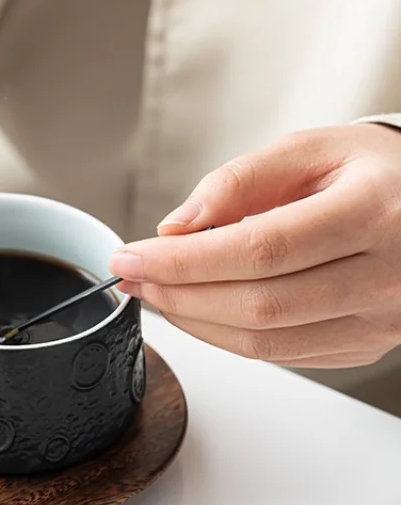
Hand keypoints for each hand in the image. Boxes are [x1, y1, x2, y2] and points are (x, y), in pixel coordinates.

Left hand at [109, 124, 400, 367]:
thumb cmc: (376, 172)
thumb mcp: (312, 149)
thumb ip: (240, 181)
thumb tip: (177, 226)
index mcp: (374, 212)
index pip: (259, 250)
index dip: (183, 261)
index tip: (130, 257)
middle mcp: (387, 275)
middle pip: (257, 305)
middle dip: (178, 295)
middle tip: (133, 277)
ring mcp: (381, 321)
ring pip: (265, 343)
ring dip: (195, 322)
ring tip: (157, 294)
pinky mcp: (367, 344)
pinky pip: (282, 355)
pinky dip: (227, 337)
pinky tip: (199, 312)